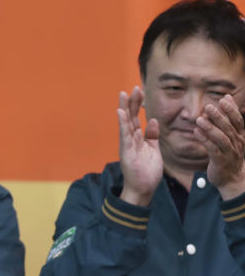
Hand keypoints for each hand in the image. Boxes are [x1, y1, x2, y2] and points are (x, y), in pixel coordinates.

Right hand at [117, 86, 161, 206]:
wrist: (143, 188)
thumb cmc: (147, 171)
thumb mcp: (153, 150)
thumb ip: (152, 135)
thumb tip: (153, 121)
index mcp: (137, 139)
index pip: (136, 118)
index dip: (137, 105)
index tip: (140, 91)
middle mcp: (130, 140)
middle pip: (130, 117)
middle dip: (132, 102)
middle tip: (134, 87)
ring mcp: (127, 145)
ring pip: (126, 123)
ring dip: (126, 109)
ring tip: (125, 95)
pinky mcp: (127, 152)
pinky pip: (125, 135)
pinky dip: (123, 124)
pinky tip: (121, 113)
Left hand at [195, 94, 244, 199]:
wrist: (232, 179)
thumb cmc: (229, 157)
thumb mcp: (231, 140)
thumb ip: (228, 124)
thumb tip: (224, 105)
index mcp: (240, 137)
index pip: (238, 120)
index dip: (232, 109)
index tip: (225, 98)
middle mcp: (236, 143)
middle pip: (229, 127)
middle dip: (220, 116)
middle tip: (210, 105)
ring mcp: (229, 152)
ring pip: (221, 137)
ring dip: (210, 127)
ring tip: (199, 119)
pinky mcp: (220, 161)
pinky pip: (212, 149)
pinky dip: (204, 140)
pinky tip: (196, 132)